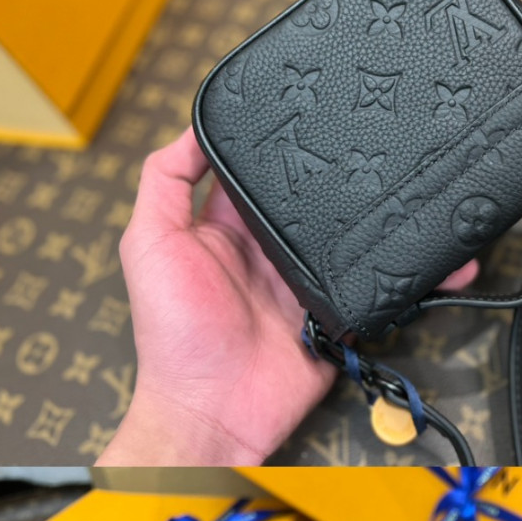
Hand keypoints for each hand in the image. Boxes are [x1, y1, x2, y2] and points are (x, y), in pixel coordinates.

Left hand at [97, 126, 334, 470]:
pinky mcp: (329, 314)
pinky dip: (368, 265)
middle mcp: (263, 250)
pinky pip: (358, 282)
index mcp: (222, 228)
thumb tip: (193, 127)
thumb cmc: (170, 338)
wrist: (210, 411)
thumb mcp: (148, 242)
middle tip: (337, 145)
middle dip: (318, 174)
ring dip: (347, 215)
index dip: (266, 142)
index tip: (288, 108)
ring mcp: (298, 281)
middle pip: (300, 196)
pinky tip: (373, 242)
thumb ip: (165, 181)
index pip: (250, 170)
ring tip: (361, 187)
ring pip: (335, 232)